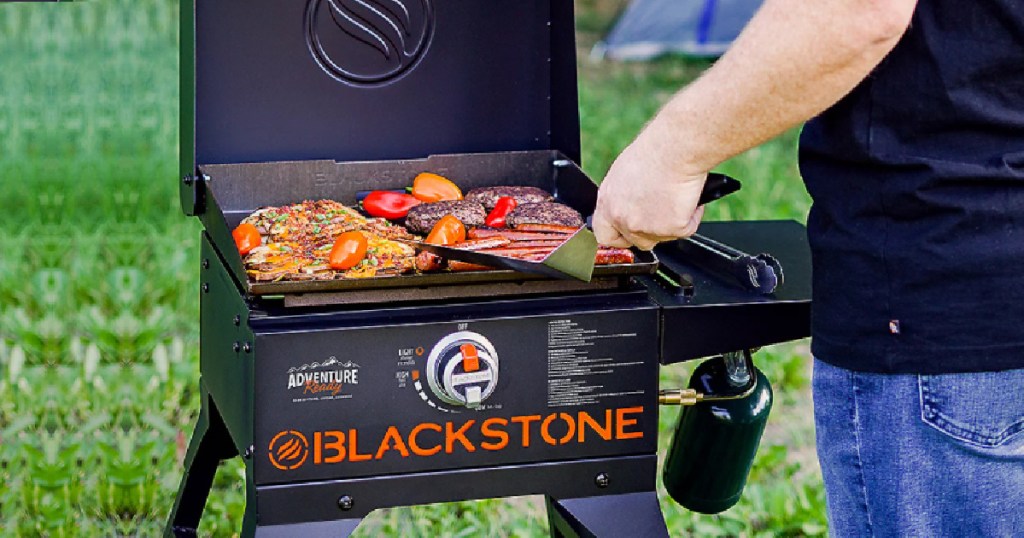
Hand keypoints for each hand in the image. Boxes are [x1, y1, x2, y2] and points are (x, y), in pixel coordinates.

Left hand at [592, 131, 707, 250]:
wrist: (676, 148)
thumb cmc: (656, 150)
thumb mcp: (626, 173)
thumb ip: (624, 196)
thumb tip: (633, 205)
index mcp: (607, 202)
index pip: (605, 235)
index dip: (620, 237)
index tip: (630, 235)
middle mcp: (622, 218)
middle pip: (636, 241)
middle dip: (651, 232)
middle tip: (664, 214)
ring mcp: (645, 227)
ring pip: (662, 237)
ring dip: (672, 222)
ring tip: (677, 196)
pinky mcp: (670, 229)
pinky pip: (686, 229)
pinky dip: (692, 215)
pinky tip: (689, 196)